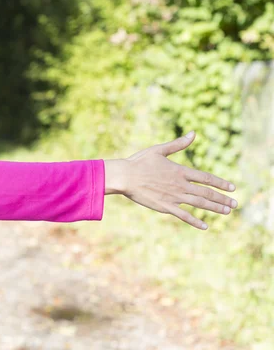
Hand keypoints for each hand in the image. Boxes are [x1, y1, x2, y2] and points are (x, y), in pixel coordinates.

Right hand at [105, 131, 237, 229]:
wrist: (125, 176)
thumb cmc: (139, 162)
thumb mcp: (159, 150)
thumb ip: (178, 144)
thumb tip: (193, 133)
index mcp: (180, 171)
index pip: (206, 178)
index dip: (220, 183)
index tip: (232, 188)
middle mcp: (180, 185)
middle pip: (206, 193)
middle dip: (222, 199)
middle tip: (235, 204)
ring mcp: (174, 197)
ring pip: (199, 204)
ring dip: (215, 208)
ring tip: (227, 212)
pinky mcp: (165, 206)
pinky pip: (183, 215)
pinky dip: (195, 221)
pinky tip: (205, 226)